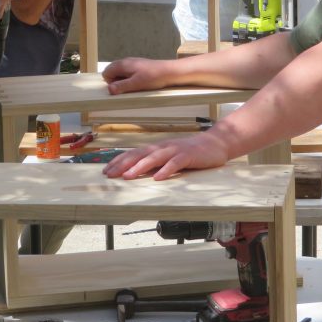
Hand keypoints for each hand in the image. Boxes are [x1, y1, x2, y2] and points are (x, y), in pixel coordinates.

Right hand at [102, 57, 171, 94]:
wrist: (168, 71)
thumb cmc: (152, 77)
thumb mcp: (135, 84)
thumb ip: (121, 86)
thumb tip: (109, 90)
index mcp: (122, 64)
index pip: (106, 73)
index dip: (111, 83)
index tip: (121, 88)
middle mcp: (125, 61)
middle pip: (112, 72)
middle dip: (116, 81)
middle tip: (128, 87)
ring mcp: (132, 62)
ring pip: (120, 72)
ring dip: (124, 80)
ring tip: (135, 85)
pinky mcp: (138, 65)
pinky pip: (128, 72)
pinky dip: (130, 78)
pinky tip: (139, 82)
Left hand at [102, 133, 229, 179]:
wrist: (216, 143)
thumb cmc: (191, 153)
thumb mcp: (170, 157)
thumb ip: (155, 163)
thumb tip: (136, 173)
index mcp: (157, 148)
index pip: (134, 153)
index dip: (119, 161)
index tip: (106, 170)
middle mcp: (163, 147)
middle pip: (140, 154)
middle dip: (123, 164)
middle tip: (110, 174)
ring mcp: (176, 150)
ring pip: (155, 158)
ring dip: (140, 167)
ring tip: (128, 176)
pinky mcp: (189, 155)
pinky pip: (175, 163)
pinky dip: (166, 170)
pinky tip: (158, 178)